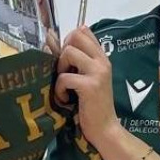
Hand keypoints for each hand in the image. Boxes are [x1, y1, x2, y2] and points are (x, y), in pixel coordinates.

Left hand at [55, 25, 118, 148]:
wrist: (105, 129)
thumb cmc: (93, 105)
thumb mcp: (90, 78)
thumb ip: (80, 61)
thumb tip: (55, 41)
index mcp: (102, 57)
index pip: (84, 31)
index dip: (69, 40)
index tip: (67, 60)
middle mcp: (102, 61)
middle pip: (75, 36)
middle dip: (63, 52)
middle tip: (65, 72)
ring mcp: (97, 72)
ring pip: (68, 52)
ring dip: (60, 70)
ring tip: (65, 86)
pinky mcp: (90, 86)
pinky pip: (64, 77)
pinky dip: (59, 90)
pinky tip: (65, 100)